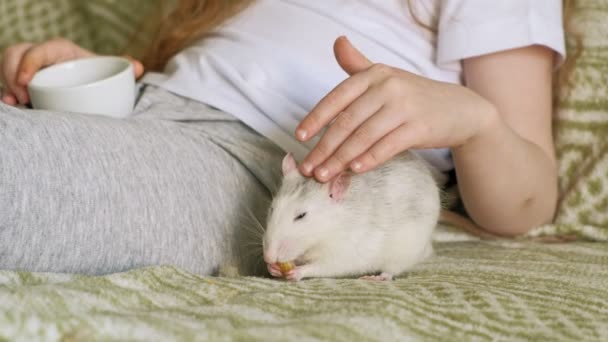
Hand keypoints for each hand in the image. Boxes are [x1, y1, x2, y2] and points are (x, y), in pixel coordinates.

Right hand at [1, 38, 143, 105]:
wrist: (91, 84)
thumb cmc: (98, 75)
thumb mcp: (109, 71)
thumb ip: (124, 70)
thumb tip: (138, 68)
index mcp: (60, 50)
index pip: (40, 49)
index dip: (30, 62)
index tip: (25, 80)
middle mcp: (41, 56)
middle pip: (15, 54)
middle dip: (12, 73)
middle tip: (22, 97)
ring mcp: (29, 69)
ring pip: (7, 68)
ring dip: (8, 85)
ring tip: (18, 104)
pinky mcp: (23, 82)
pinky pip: (8, 83)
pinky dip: (7, 94)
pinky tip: (12, 107)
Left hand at [296, 36, 495, 181]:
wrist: (461, 110)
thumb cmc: (415, 96)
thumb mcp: (387, 76)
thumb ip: (358, 65)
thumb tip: (337, 42)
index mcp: (374, 74)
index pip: (337, 97)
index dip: (316, 118)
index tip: (300, 137)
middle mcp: (388, 87)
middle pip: (347, 121)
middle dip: (324, 147)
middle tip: (308, 167)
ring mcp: (404, 107)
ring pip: (363, 136)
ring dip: (340, 159)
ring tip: (324, 175)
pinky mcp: (419, 128)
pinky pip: (387, 146)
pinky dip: (369, 159)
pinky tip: (354, 171)